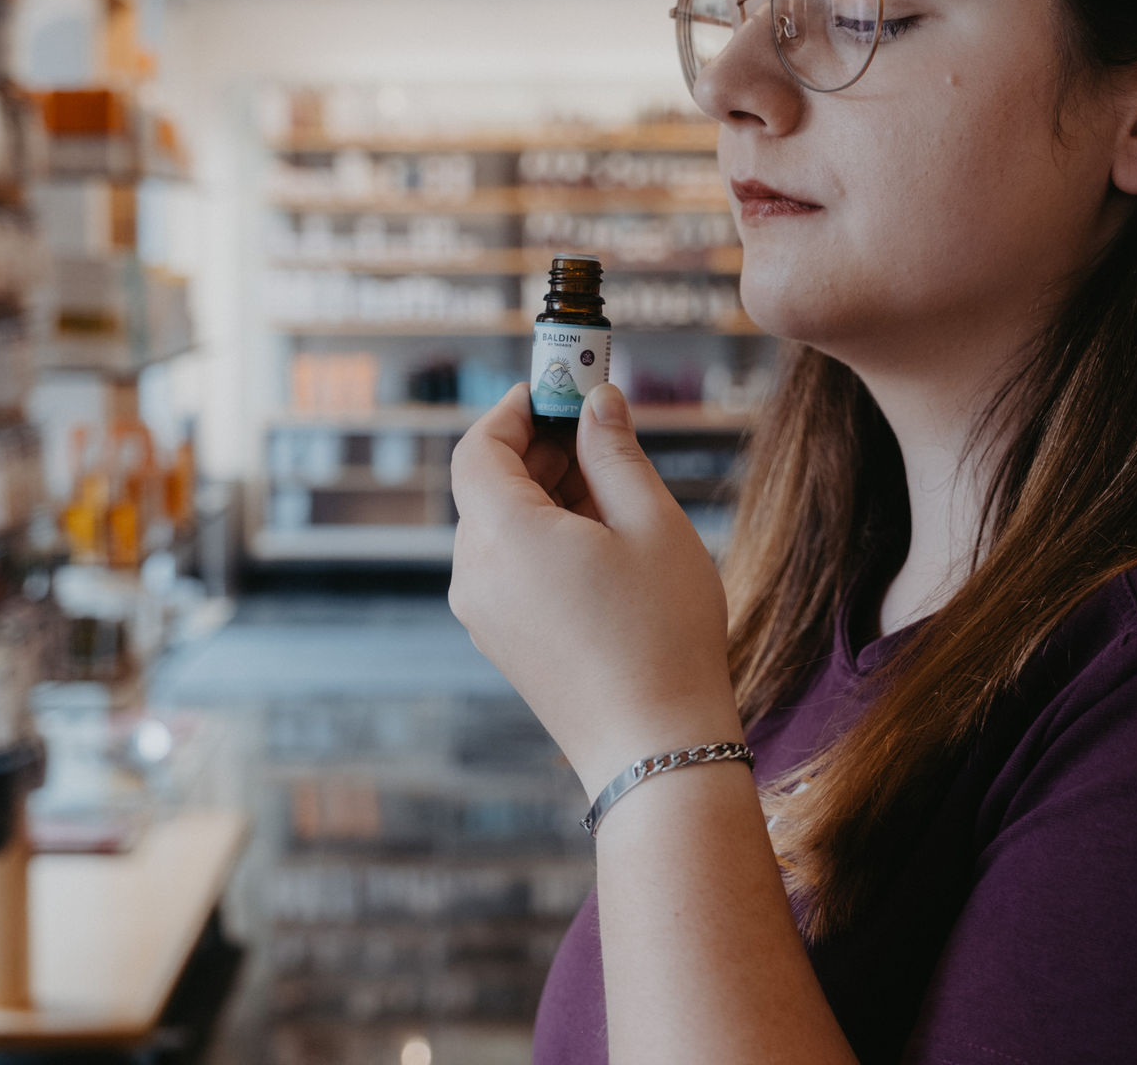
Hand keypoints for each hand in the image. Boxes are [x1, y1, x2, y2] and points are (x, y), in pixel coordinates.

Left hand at [448, 381, 742, 797]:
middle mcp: (473, 572)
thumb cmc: (662, 634)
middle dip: (541, 448)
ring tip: (619, 494)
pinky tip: (605, 546)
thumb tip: (597, 402)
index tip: (563, 387)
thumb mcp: (651, 524)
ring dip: (548, 495)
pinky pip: (508, 566)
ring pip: (500, 526)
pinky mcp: (500, 640)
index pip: (478, 446)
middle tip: (604, 428)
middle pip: (488, 485)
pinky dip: (544, 538)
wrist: (654, 748)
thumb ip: (615, 452)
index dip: (517, 409)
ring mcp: (481, 612)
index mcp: (501, 535)